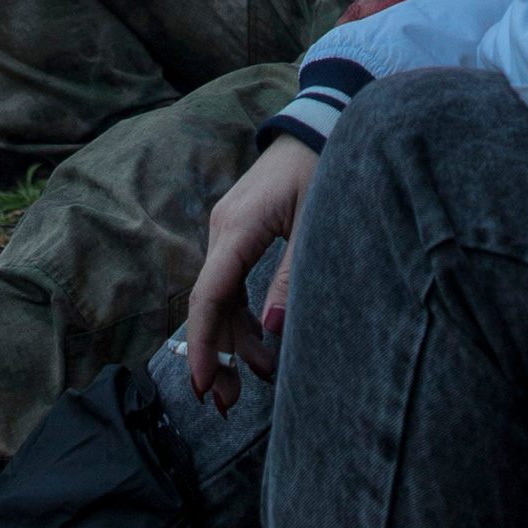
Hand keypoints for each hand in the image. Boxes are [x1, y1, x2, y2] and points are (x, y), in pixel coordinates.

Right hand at [185, 132, 320, 411]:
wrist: (320, 122)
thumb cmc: (325, 166)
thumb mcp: (318, 222)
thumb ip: (295, 276)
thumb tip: (274, 330)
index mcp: (238, 229)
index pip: (209, 297)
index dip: (202, 345)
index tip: (201, 385)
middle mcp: (223, 231)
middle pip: (210, 304)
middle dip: (217, 356)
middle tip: (229, 405)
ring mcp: (229, 231)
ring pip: (221, 297)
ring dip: (233, 341)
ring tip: (254, 383)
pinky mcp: (241, 233)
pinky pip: (233, 283)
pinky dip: (243, 317)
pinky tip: (260, 346)